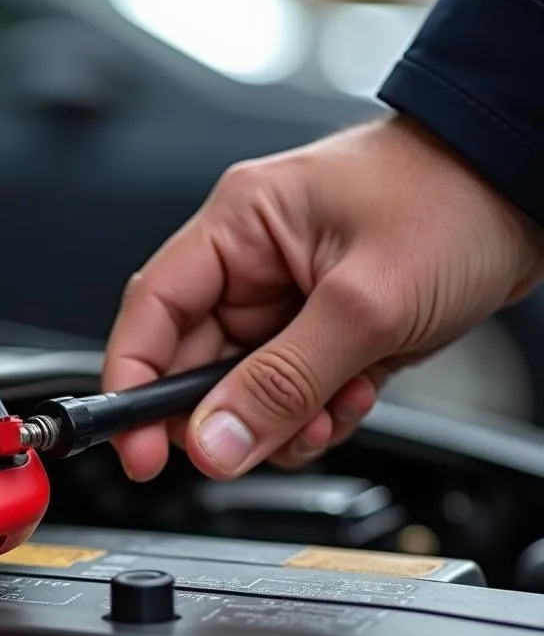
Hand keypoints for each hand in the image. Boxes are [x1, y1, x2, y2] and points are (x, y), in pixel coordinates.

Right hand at [103, 116, 543, 481]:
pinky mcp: (319, 327)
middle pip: (193, 361)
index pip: (151, 311)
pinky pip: (288, 391)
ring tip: (332, 410)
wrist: (530, 191)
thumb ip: (282, 381)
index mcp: (238, 226)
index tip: (135, 445)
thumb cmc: (455, 199)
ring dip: (280, 419)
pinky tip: (353, 397)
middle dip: (224, 412)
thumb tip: (214, 440)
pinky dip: (314, 413)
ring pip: (242, 387)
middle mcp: (251, 262)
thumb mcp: (365, 302)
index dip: (131, 383)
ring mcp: (285, 298)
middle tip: (248, 445)